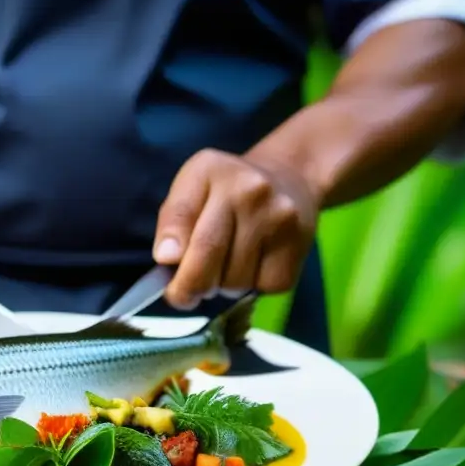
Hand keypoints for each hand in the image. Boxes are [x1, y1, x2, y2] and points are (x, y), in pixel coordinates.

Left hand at [153, 149, 319, 308]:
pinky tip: (253, 266)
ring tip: (227, 264)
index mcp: (211, 172)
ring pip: (236, 281)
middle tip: (187, 292)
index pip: (182, 220)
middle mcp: (250, 191)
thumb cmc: (227, 190)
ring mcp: (279, 218)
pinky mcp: (298, 245)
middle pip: (208, 258)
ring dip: (224, 285)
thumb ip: (174, 220)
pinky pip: (264, 288)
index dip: (173, 265)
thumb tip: (166, 258)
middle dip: (192, 286)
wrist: (290, 178)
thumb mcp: (191, 188)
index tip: (171, 288)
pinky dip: (253, 287)